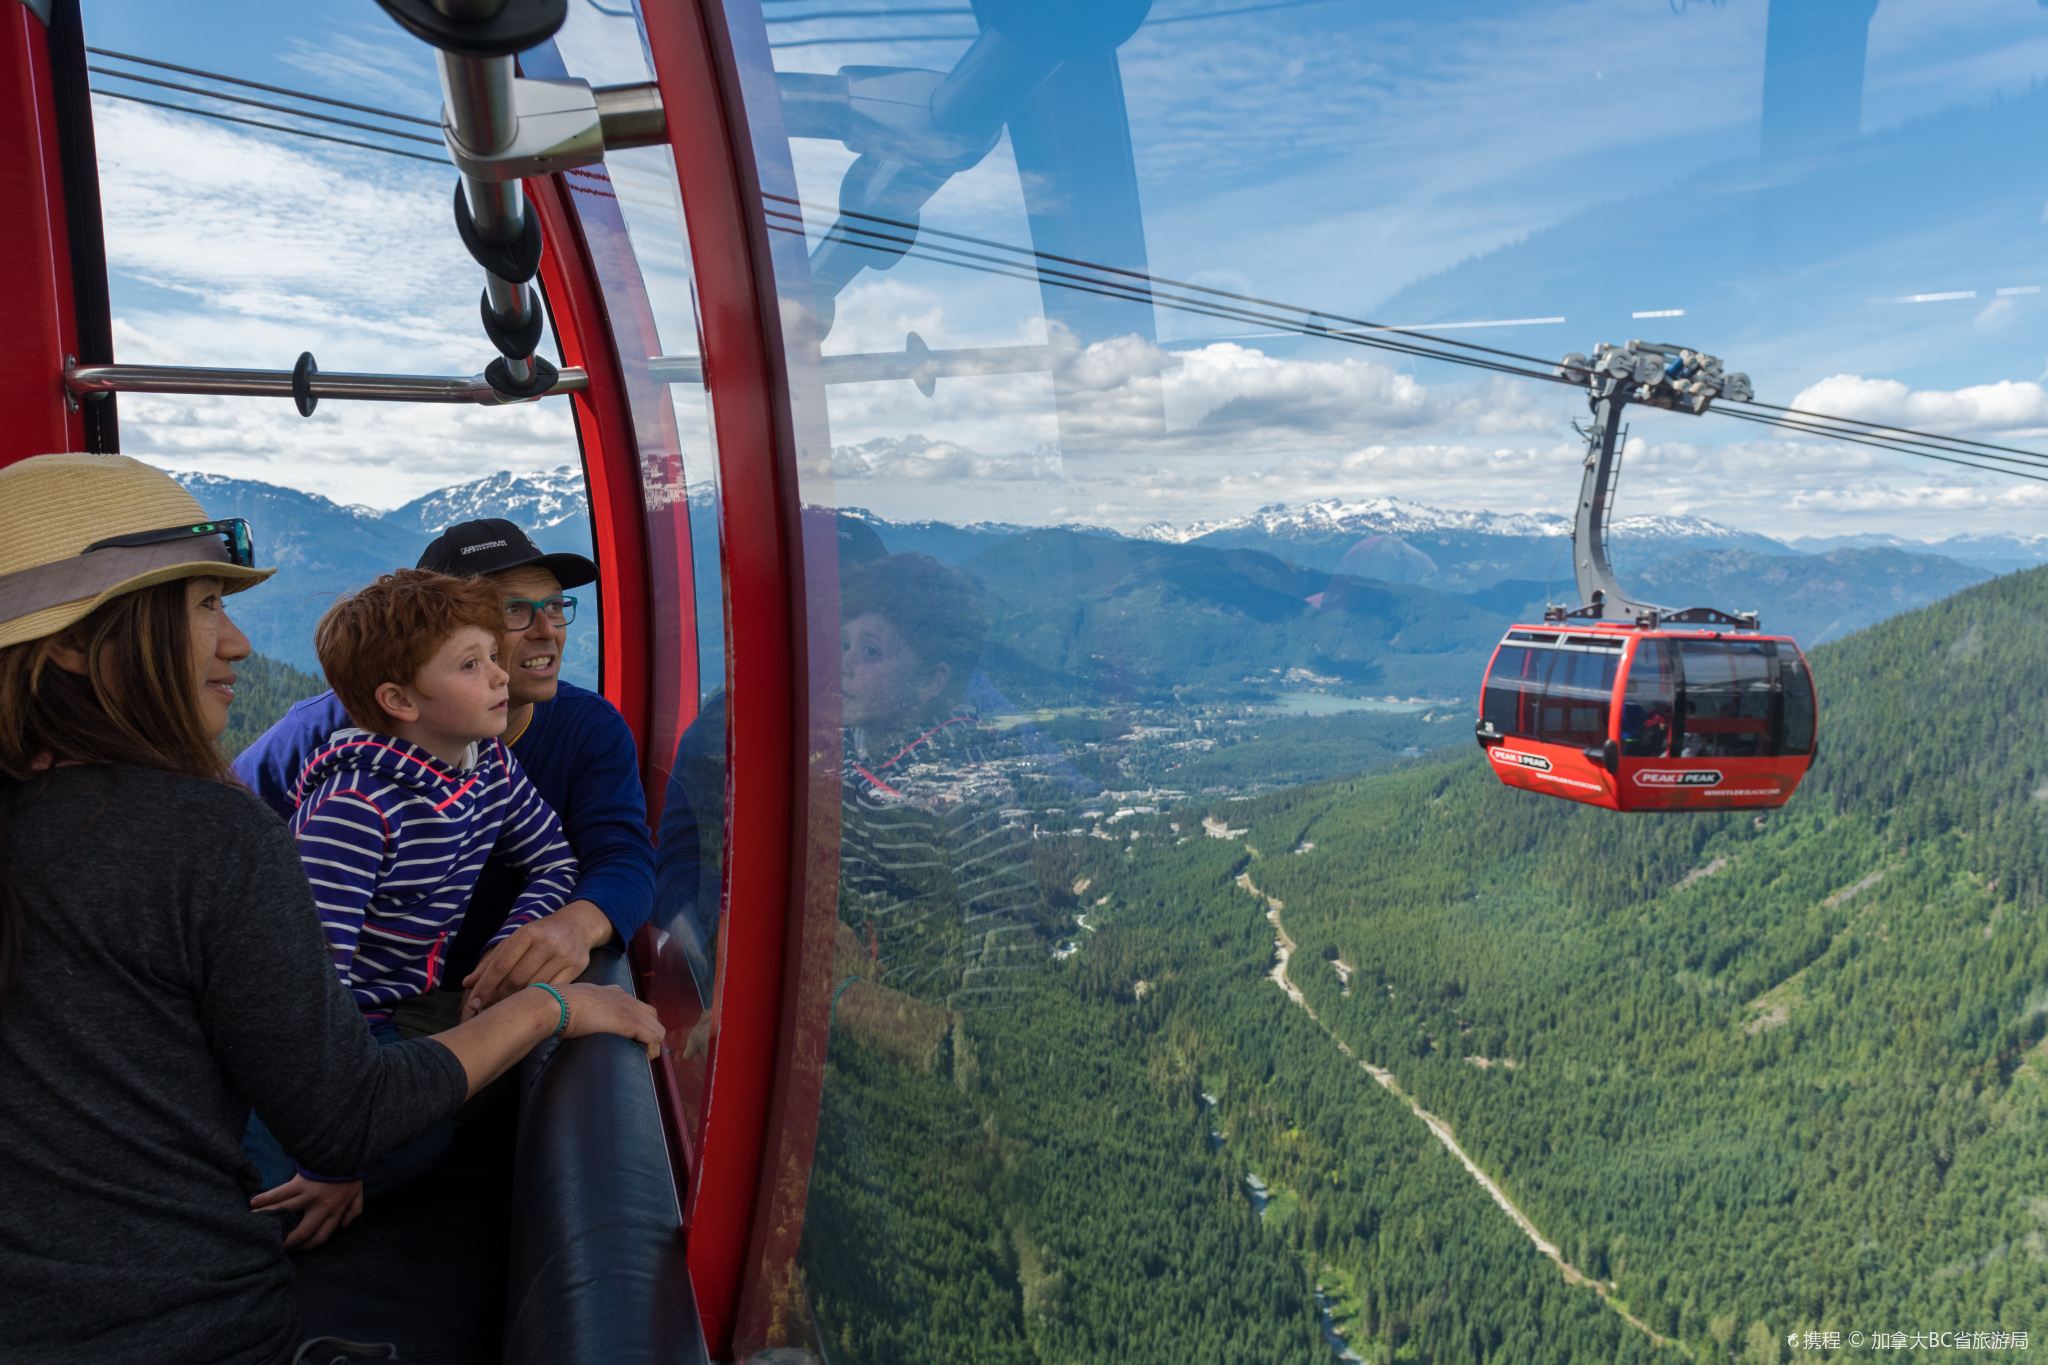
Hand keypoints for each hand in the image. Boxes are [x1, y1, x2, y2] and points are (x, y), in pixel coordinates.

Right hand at [251, 1174, 364, 1250]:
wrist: (346, 1152)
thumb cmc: (350, 1173)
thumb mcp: (358, 1194)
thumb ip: (354, 1211)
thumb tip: (344, 1226)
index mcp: (335, 1211)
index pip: (321, 1236)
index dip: (309, 1246)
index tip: (299, 1248)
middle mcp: (321, 1208)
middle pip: (302, 1232)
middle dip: (289, 1243)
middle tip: (277, 1247)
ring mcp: (308, 1196)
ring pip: (286, 1213)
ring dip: (270, 1219)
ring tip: (257, 1225)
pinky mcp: (298, 1183)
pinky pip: (279, 1194)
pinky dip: (265, 1198)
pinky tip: (253, 1203)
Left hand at [460, 901, 612, 1019]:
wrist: (578, 926)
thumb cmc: (540, 935)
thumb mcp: (516, 940)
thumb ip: (492, 961)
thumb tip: (468, 983)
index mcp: (528, 933)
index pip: (502, 964)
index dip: (486, 985)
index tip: (474, 1002)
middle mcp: (547, 943)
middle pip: (517, 979)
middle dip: (498, 996)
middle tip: (486, 1008)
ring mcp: (564, 956)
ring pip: (534, 987)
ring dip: (516, 1001)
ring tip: (504, 1008)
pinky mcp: (577, 968)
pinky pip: (552, 991)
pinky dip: (537, 999)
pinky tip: (528, 1004)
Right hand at [557, 982, 664, 1058]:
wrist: (558, 1004)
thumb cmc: (558, 1006)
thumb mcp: (575, 1003)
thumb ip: (582, 1010)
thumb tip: (572, 1022)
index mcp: (613, 992)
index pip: (636, 1007)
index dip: (638, 1024)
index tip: (630, 1038)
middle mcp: (626, 998)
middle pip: (652, 1016)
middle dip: (648, 1033)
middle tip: (637, 1049)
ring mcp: (631, 1010)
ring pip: (657, 1028)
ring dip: (652, 1044)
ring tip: (639, 1057)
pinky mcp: (632, 1022)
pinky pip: (654, 1038)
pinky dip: (651, 1050)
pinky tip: (642, 1058)